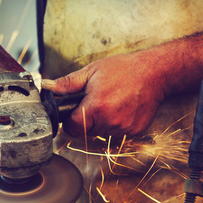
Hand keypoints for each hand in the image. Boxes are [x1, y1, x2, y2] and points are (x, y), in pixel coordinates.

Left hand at [42, 51, 167, 136]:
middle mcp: (110, 121)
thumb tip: (48, 87)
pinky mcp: (134, 131)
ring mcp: (123, 128)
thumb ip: (68, 83)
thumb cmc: (124, 70)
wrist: (154, 73)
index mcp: (96, 107)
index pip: (73, 129)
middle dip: (87, 119)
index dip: (71, 122)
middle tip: (96, 101)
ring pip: (102, 132)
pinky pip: (118, 132)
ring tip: (111, 102)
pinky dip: (117, 123)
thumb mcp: (91, 72)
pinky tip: (122, 107)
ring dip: (102, 121)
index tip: (74, 113)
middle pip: (87, 131)